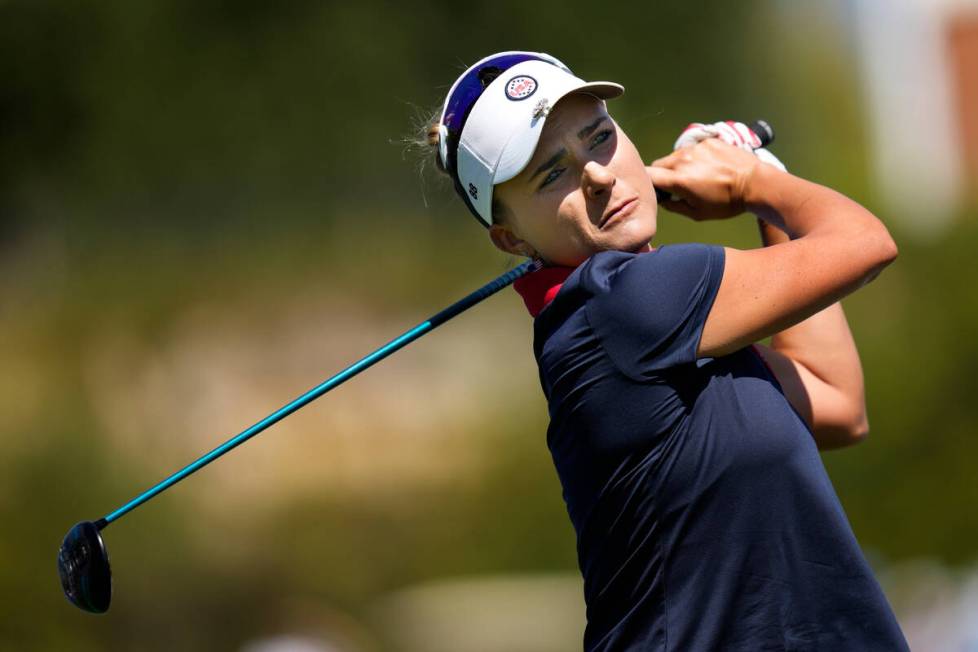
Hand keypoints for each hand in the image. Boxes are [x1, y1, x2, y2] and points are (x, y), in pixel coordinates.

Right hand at [647, 138, 762, 219]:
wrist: (755, 183)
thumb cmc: (726, 203)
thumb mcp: (697, 214)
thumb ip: (674, 207)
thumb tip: (663, 200)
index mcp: (679, 179)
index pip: (649, 175)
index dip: (648, 183)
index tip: (656, 190)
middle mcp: (683, 159)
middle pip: (659, 164)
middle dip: (662, 174)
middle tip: (676, 185)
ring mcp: (696, 147)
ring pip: (675, 155)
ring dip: (679, 165)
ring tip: (697, 175)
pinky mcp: (708, 141)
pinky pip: (692, 148)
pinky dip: (695, 157)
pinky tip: (710, 166)